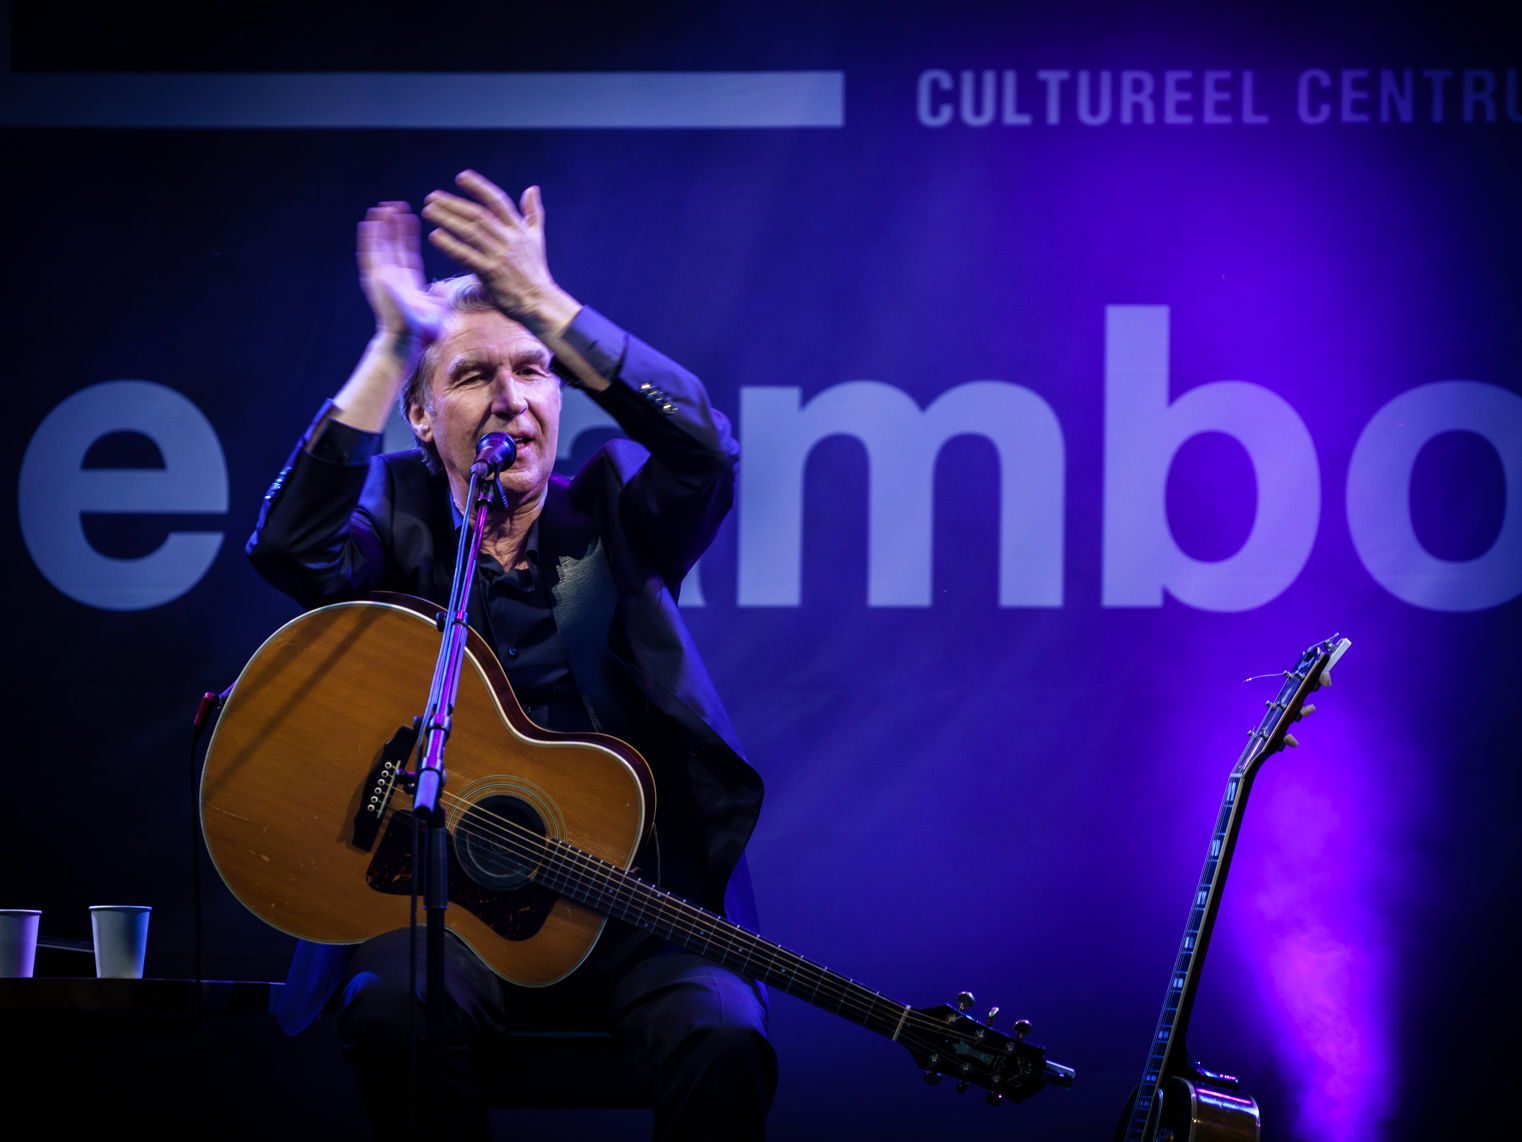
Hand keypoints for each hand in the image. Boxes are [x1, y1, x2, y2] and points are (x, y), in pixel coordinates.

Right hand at [357, 201, 446, 343]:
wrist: (408, 340)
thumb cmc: (424, 331)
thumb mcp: (437, 309)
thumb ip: (439, 295)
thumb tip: (442, 287)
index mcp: (407, 282)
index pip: (407, 252)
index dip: (408, 234)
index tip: (410, 217)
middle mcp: (392, 277)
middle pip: (392, 245)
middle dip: (393, 225)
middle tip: (395, 204)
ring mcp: (382, 277)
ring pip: (380, 245)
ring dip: (381, 226)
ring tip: (384, 206)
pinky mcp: (375, 278)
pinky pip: (370, 253)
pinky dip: (369, 237)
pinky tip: (370, 221)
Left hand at [422, 171, 577, 332]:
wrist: (539, 301)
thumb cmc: (535, 270)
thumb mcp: (537, 238)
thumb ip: (533, 212)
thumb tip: (532, 188)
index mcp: (518, 229)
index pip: (497, 201)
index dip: (479, 187)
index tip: (461, 177)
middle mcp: (509, 239)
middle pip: (478, 215)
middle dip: (454, 203)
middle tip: (431, 196)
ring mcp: (499, 256)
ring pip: (470, 232)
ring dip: (447, 219)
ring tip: (428, 210)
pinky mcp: (491, 273)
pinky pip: (467, 256)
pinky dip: (450, 245)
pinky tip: (435, 236)